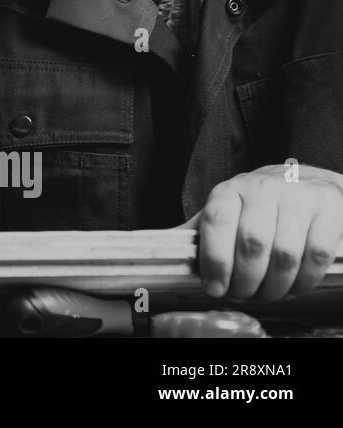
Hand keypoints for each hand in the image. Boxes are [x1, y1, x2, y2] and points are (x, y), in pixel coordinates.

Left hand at [181, 163, 342, 300]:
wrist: (310, 182)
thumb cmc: (261, 204)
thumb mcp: (227, 210)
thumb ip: (199, 232)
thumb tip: (154, 250)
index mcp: (230, 190)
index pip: (216, 222)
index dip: (214, 261)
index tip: (214, 288)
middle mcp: (263, 189)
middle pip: (251, 244)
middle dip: (245, 281)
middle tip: (243, 296)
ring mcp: (298, 197)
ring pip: (284, 254)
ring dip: (274, 286)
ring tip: (268, 295)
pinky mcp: (330, 209)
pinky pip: (316, 254)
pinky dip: (304, 280)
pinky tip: (295, 287)